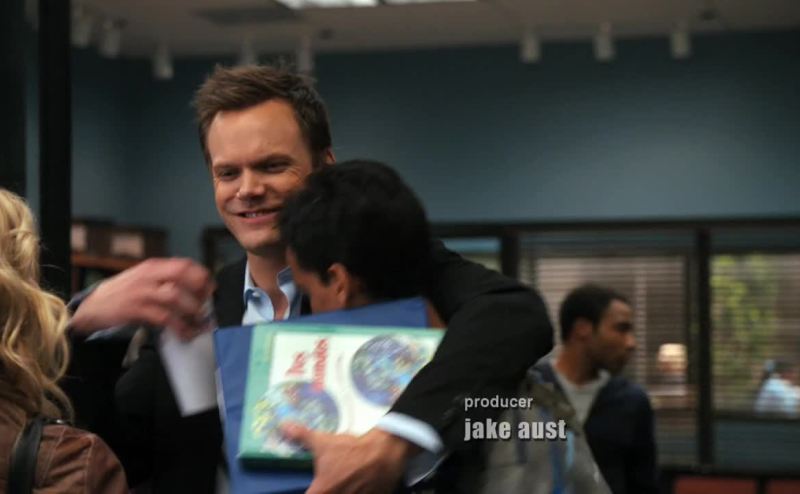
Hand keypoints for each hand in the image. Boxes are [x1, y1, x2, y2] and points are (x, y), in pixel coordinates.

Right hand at [70, 258, 214, 338]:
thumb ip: (164, 279)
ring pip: (175, 297)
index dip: (202, 276)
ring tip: (200, 322)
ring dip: (192, 311)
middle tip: (208, 306)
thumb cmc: (122, 293)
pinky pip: (164, 317)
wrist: (91, 307)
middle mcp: (148, 276)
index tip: (211, 289)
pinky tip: (186, 333)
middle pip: (183, 277)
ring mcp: (141, 292)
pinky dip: (179, 326)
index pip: (184, 264)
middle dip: (200, 292)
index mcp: (153, 267)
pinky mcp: (135, 309)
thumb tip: (194, 288)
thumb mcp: (143, 279)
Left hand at [283, 425, 415, 493]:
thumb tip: (283, 426)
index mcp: (321, 492)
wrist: (383, 453)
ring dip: (342, 489)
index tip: (310, 487)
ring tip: (345, 479)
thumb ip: (302, 437)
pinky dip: (358, 490)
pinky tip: (359, 482)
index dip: (307, 492)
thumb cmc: (350, 450)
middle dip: (327, 489)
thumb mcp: (323, 442)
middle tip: (330, 482)